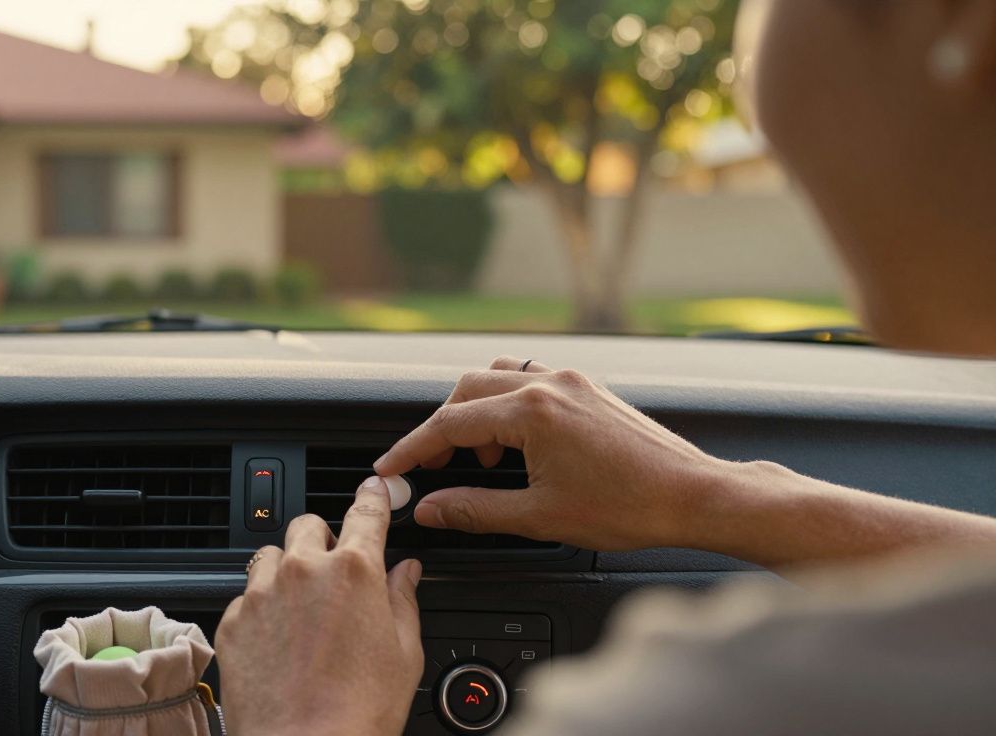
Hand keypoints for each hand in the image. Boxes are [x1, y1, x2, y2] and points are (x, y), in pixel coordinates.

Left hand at [216, 477, 423, 735]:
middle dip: (323, 539)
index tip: (373, 489)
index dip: (372, 496)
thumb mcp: (405, 653)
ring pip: (269, 556)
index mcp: (354, 570)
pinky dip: (261, 608)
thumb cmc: (359, 711)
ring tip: (300, 608)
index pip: (365, 512)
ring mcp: (262, 594)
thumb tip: (406, 573)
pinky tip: (277, 640)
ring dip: (286, 569)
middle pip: (308, 524)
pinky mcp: (233, 621)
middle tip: (334, 572)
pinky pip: (245, 597)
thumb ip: (403, 601)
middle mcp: (303, 570)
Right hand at [373, 356, 728, 550]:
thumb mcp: (538, 517)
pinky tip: (515, 445)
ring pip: (498, 379)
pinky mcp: (588, 389)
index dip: (413, 448)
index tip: (391, 467)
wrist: (693, 496)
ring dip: (475, 413)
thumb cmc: (629, 507)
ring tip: (479, 460)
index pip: (450, 423)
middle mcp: (549, 383)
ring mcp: (571, 382)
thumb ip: (474, 509)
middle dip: (441, 429)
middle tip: (431, 468)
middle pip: (467, 391)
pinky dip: (507, 407)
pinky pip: (529, 382)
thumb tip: (431, 509)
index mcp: (532, 411)